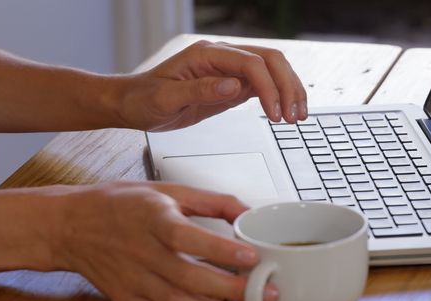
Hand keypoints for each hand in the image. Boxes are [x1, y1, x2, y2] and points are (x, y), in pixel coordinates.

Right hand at [50, 181, 276, 300]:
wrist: (72, 226)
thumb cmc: (121, 204)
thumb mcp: (168, 190)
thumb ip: (212, 201)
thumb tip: (249, 212)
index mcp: (154, 219)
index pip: (189, 238)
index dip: (221, 250)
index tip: (252, 257)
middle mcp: (143, 252)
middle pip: (189, 278)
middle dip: (231, 291)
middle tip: (264, 294)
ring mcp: (134, 280)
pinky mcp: (128, 299)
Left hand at [116, 40, 307, 130]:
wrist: (133, 104)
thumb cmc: (143, 99)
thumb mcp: (165, 98)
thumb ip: (200, 90)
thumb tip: (233, 86)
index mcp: (207, 55)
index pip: (251, 63)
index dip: (269, 87)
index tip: (274, 113)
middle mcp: (222, 58)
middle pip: (270, 60)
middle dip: (288, 87)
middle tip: (294, 116)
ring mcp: (230, 70)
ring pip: (272, 71)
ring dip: (289, 91)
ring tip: (297, 116)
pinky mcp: (232, 85)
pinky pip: (264, 85)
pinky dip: (279, 97)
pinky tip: (286, 112)